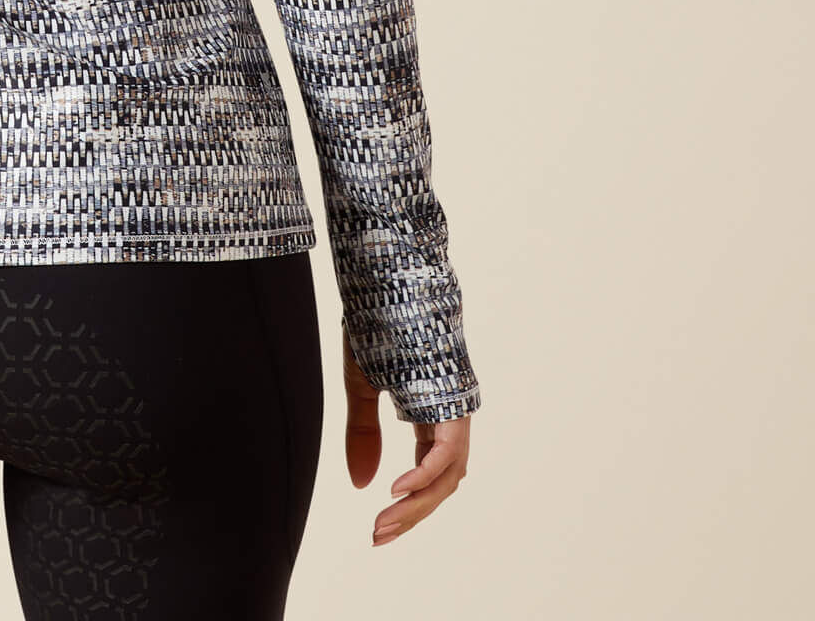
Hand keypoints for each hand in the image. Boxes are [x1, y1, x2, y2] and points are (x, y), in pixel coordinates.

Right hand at [340, 325, 469, 545]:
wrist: (387, 277)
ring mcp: (453, 408)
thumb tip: (362, 485)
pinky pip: (446, 450)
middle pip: (440, 483)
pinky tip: (398, 489)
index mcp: (428, 415)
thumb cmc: (376, 323)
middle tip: (378, 536)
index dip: (407, 506)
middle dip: (410, 515)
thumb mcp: (362, 385)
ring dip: (418, 503)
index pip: (427, 474)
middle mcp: (447, 417)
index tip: (378, 528)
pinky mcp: (452, 399)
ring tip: (385, 521)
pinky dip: (424, 473)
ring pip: (448, 474)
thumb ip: (363, 433)